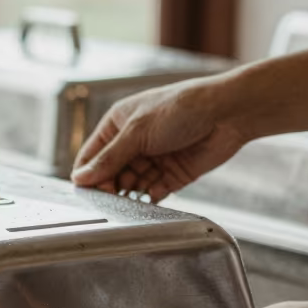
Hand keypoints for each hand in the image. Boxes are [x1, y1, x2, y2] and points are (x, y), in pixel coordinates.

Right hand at [71, 78, 247, 200]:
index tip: (86, 192)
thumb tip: (80, 178)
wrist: (227, 113)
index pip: (92, 155)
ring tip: (132, 197)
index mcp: (118, 125)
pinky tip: (152, 197)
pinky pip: (152, 194)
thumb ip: (109, 158)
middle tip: (111, 198)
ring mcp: (152, 160)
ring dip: (129, 194)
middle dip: (109, 186)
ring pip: (130, 186)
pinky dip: (150, 199)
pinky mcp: (170, 176)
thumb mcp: (137, 131)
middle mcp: (132, 143)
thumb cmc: (182, 108)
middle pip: (109, 174)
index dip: (87, 174)